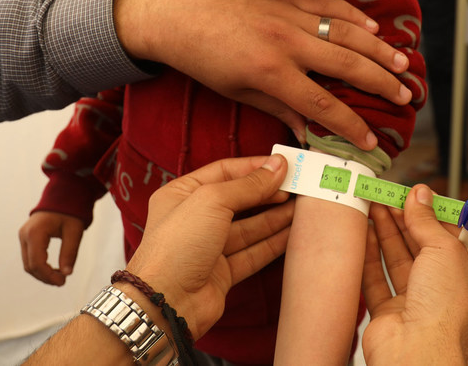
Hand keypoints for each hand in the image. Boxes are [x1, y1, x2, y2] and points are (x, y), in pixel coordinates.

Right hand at [19, 211, 83, 285]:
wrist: (63, 196)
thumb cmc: (70, 211)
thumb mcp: (74, 231)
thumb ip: (70, 252)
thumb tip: (66, 274)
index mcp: (35, 232)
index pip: (37, 263)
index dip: (48, 276)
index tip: (63, 281)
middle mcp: (25, 235)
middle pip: (30, 266)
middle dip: (45, 277)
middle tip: (62, 281)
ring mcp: (23, 236)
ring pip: (28, 263)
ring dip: (42, 273)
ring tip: (59, 277)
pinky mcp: (26, 237)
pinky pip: (29, 257)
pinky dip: (39, 266)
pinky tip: (52, 269)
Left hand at [113, 0, 411, 149]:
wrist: (180, 17)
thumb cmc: (206, 61)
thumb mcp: (240, 93)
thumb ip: (280, 108)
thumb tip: (312, 132)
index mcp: (272, 71)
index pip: (323, 103)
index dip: (350, 124)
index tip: (370, 142)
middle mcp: (287, 41)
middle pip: (347, 64)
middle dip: (379, 83)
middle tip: (404, 97)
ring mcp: (290, 15)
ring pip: (346, 32)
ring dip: (377, 48)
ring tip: (401, 64)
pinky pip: (329, 5)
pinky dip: (353, 15)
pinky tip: (372, 27)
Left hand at [125, 154, 293, 337]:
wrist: (165, 302)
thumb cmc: (178, 245)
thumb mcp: (212, 201)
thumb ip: (248, 185)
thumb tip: (277, 166)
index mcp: (182, 194)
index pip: (224, 171)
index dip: (254, 167)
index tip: (283, 165)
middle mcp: (195, 219)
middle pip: (239, 199)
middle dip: (268, 192)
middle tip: (298, 186)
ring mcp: (209, 247)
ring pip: (249, 227)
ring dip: (276, 216)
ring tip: (302, 206)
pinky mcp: (222, 272)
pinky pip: (252, 252)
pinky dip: (273, 242)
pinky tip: (292, 232)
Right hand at [361, 185, 467, 365]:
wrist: (417, 354)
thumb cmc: (445, 313)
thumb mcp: (445, 252)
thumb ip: (428, 221)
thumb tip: (420, 195)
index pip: (457, 239)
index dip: (439, 215)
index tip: (421, 194)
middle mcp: (446, 294)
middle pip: (424, 247)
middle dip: (408, 220)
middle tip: (391, 196)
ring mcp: (417, 304)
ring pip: (399, 260)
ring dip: (387, 232)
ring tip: (376, 206)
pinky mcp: (389, 314)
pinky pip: (378, 279)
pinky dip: (370, 255)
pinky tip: (365, 232)